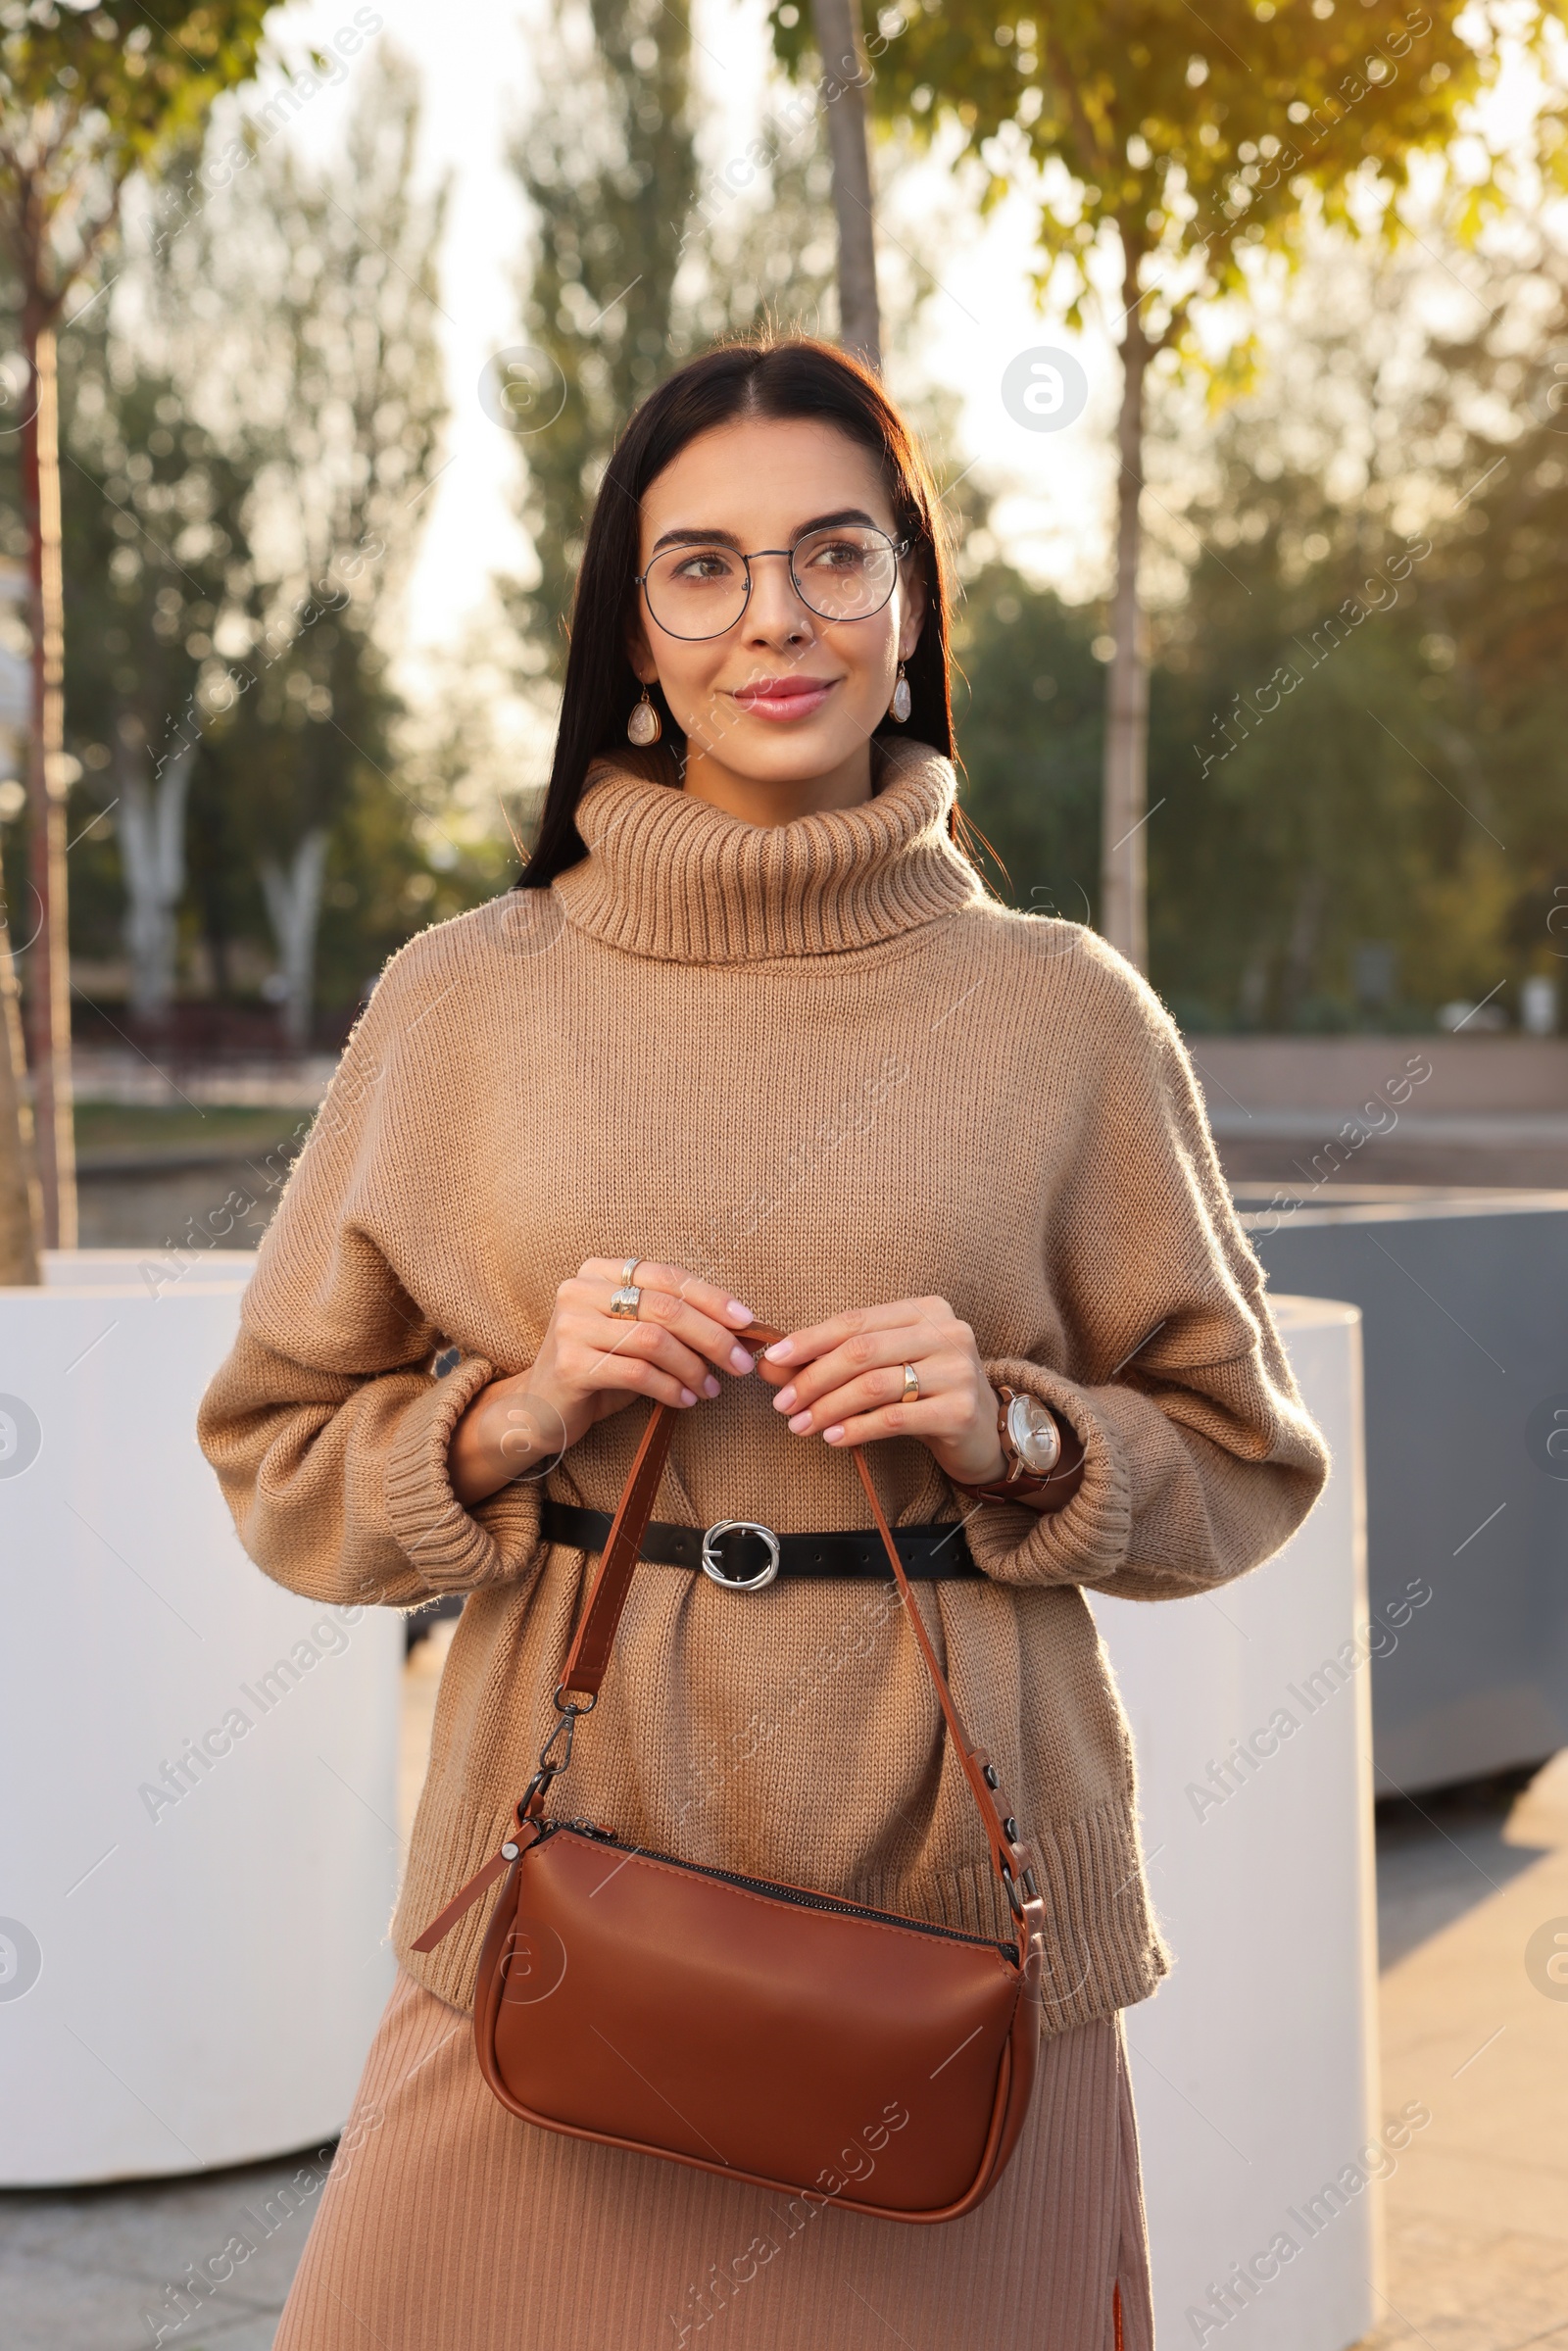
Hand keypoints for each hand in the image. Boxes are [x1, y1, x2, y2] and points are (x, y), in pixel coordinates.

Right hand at [448, 1259, 757, 1506]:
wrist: (540, 1409)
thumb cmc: (599, 1369)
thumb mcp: (634, 1335)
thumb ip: (672, 1321)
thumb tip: (738, 1326)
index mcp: (598, 1271)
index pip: (667, 1276)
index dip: (712, 1297)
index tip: (746, 1322)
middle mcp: (580, 1290)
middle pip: (665, 1307)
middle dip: (712, 1336)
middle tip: (740, 1363)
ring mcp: (570, 1326)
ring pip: (654, 1340)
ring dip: (693, 1367)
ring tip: (711, 1388)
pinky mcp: (569, 1364)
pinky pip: (637, 1373)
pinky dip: (670, 1388)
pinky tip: (685, 1400)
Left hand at [756, 1296, 1007, 1488]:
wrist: (983, 1431)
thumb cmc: (924, 1392)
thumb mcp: (883, 1367)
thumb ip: (831, 1361)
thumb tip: (770, 1365)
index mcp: (926, 1309)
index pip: (856, 1320)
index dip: (810, 1340)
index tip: (774, 1359)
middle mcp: (947, 1332)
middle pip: (862, 1351)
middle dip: (814, 1378)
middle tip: (783, 1403)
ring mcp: (958, 1370)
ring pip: (874, 1386)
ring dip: (828, 1408)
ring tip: (801, 1425)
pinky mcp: (961, 1410)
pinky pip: (894, 1419)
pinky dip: (856, 1429)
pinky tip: (833, 1438)